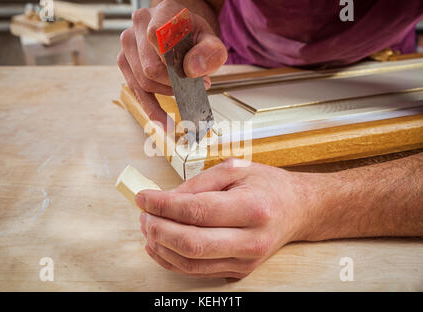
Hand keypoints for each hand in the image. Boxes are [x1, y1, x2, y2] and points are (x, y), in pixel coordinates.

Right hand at [117, 0, 227, 128]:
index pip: (157, 38)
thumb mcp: (211, 39)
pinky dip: (152, 108)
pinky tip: (164, 123)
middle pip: (150, 68)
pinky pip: (135, 90)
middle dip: (174, 84)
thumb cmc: (193, 35)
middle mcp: (139, 24)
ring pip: (142, 82)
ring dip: (166, 93)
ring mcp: (128, 43)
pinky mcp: (124, 61)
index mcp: (162, 13)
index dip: (174, 64)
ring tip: (185, 91)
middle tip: (195, 87)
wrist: (179, 28)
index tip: (195, 77)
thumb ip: (209, 52)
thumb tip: (192, 70)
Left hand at [135, 159, 316, 278]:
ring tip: (147, 227)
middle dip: (158, 230)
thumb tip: (165, 199)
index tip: (143, 197)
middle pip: (191, 243)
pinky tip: (159, 245)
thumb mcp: (236, 169)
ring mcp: (246, 261)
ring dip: (161, 246)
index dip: (163, 205)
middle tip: (143, 215)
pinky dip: (172, 260)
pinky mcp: (239, 271)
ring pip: (190, 263)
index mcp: (252, 208)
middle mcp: (251, 240)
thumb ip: (199, 183)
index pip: (197, 211)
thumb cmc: (268, 186)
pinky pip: (197, 271)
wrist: (298, 210)